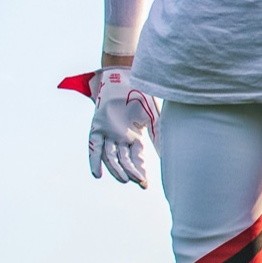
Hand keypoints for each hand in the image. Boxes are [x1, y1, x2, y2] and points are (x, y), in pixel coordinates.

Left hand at [60, 68, 158, 187]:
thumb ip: (159, 136)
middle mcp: (119, 138)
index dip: (140, 171)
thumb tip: (168, 154)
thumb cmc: (141, 95)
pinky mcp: (96, 128)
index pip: (136, 159)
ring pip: (111, 157)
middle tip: (140, 183)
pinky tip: (97, 174)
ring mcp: (107, 134)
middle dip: (132, 173)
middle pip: (124, 160)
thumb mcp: (153, 117)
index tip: (145, 184)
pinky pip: (94, 148)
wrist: (124, 78)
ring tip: (124, 180)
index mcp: (133, 136)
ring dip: (116, 170)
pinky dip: (94, 161)